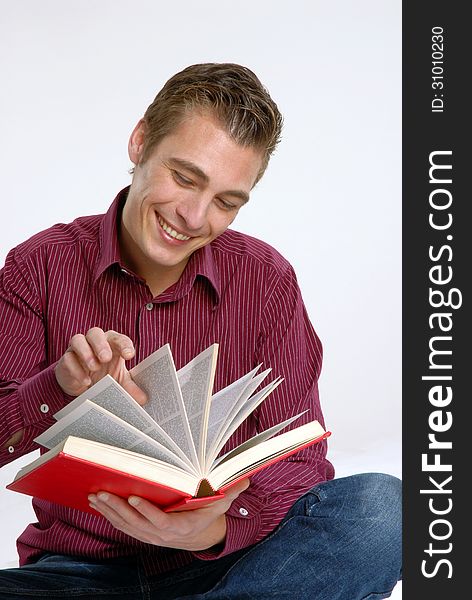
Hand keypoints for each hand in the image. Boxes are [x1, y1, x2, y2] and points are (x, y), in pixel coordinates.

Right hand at [55, 327, 145, 403]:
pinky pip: (68, 359)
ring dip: (86, 353)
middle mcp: (93, 342)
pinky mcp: (66, 360)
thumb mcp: (118, 381)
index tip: (129, 355)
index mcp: (111, 343)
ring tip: (94, 367)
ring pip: (78, 340)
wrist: (80, 384)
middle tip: (106, 358)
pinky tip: (85, 380)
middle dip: (101, 344)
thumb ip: (130, 388)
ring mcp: (78, 349)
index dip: (124, 345)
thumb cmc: (103, 376)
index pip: (118, 339)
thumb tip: (144, 399)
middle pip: (95, 333)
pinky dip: (76, 369)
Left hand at [88, 478, 249, 550]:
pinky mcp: (143, 533)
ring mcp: (150, 536)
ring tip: (94, 496)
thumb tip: (244, 478)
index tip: (133, 498)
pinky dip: (110, 516)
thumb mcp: (221, 503)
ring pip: (126, 526)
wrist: (200, 535)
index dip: (146, 511)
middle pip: (136, 523)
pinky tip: (98, 505)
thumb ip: (230, 491)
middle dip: (117, 508)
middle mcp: (162, 535)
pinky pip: (123, 526)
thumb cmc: (208, 513)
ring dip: (108, 512)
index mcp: (181, 527)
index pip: (161, 521)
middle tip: (101, 493)